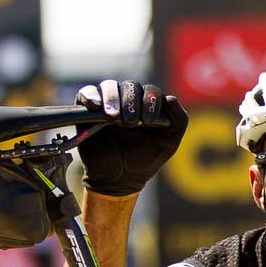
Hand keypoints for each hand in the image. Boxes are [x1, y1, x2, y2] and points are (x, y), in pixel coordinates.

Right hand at [74, 79, 187, 197]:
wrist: (120, 180)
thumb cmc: (146, 160)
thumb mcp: (169, 142)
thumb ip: (179, 120)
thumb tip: (170, 98)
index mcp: (147, 105)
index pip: (150, 91)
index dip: (150, 101)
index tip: (148, 121)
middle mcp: (127, 101)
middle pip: (130, 86)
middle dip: (131, 101)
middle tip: (130, 122)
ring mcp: (107, 105)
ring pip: (109, 86)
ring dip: (113, 98)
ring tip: (114, 117)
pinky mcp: (87, 112)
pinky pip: (86, 94)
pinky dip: (90, 95)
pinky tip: (96, 106)